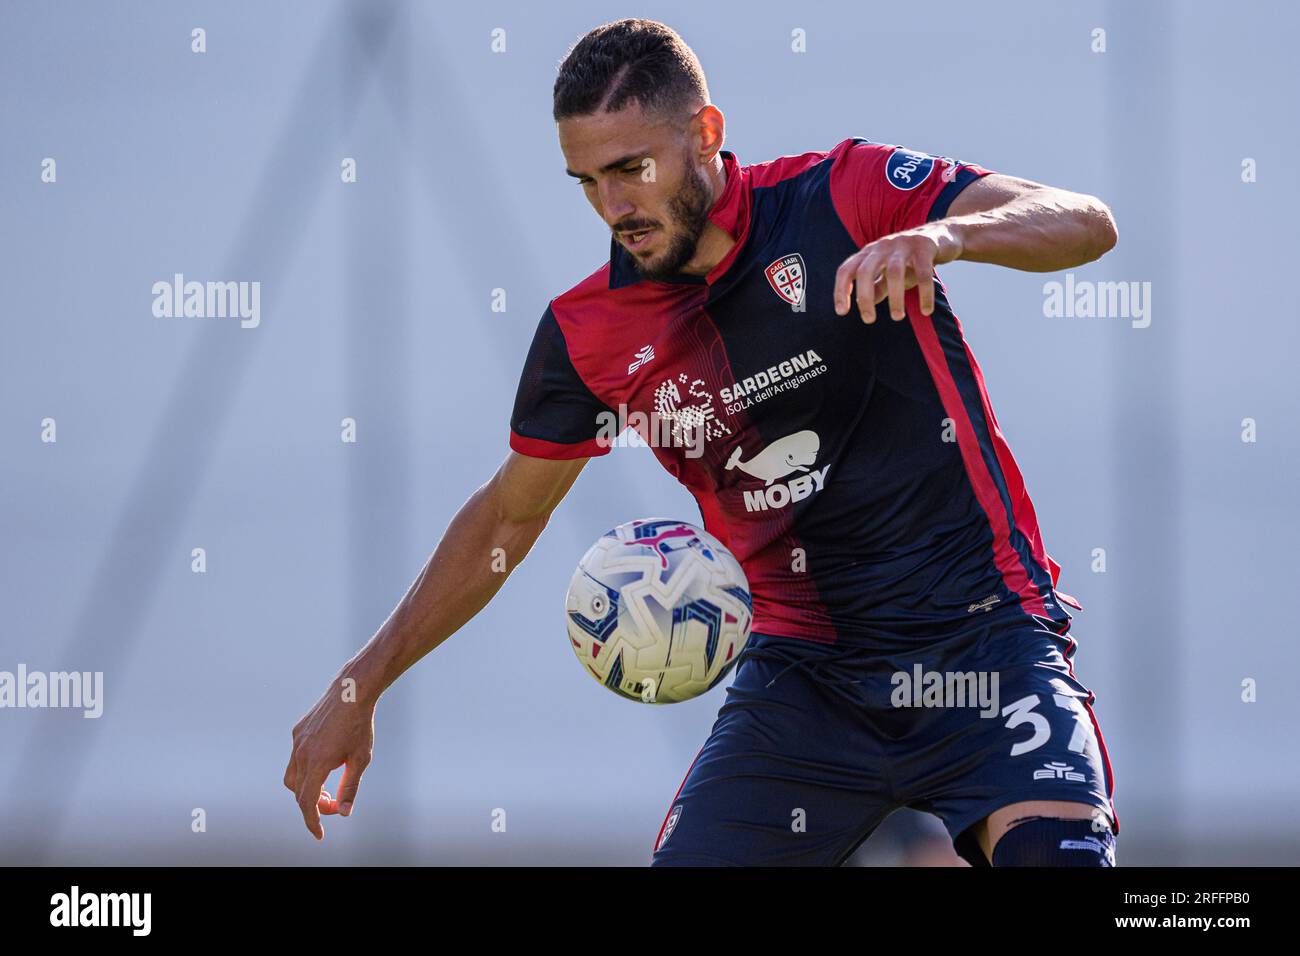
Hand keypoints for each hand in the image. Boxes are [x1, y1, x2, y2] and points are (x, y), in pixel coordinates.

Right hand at [284, 676, 375, 839]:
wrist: (351, 692)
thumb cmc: (360, 726)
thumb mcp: (361, 759)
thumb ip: (350, 787)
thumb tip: (344, 812)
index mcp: (317, 763)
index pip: (307, 802)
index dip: (312, 821)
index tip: (319, 834)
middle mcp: (301, 753)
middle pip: (298, 792)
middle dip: (313, 804)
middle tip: (332, 804)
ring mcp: (297, 741)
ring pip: (292, 777)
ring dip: (305, 788)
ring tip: (326, 788)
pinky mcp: (297, 731)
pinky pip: (295, 757)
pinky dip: (305, 769)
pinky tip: (325, 762)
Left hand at [833, 222, 962, 321]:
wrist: (941, 235)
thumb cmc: (910, 259)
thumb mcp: (889, 274)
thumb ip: (876, 287)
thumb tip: (863, 304)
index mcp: (869, 253)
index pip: (846, 270)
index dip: (840, 290)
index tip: (841, 312)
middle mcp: (882, 247)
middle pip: (865, 271)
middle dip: (864, 297)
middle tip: (869, 320)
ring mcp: (903, 245)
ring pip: (894, 272)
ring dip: (894, 297)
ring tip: (897, 317)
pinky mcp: (925, 247)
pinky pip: (923, 273)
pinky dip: (924, 294)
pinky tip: (926, 311)